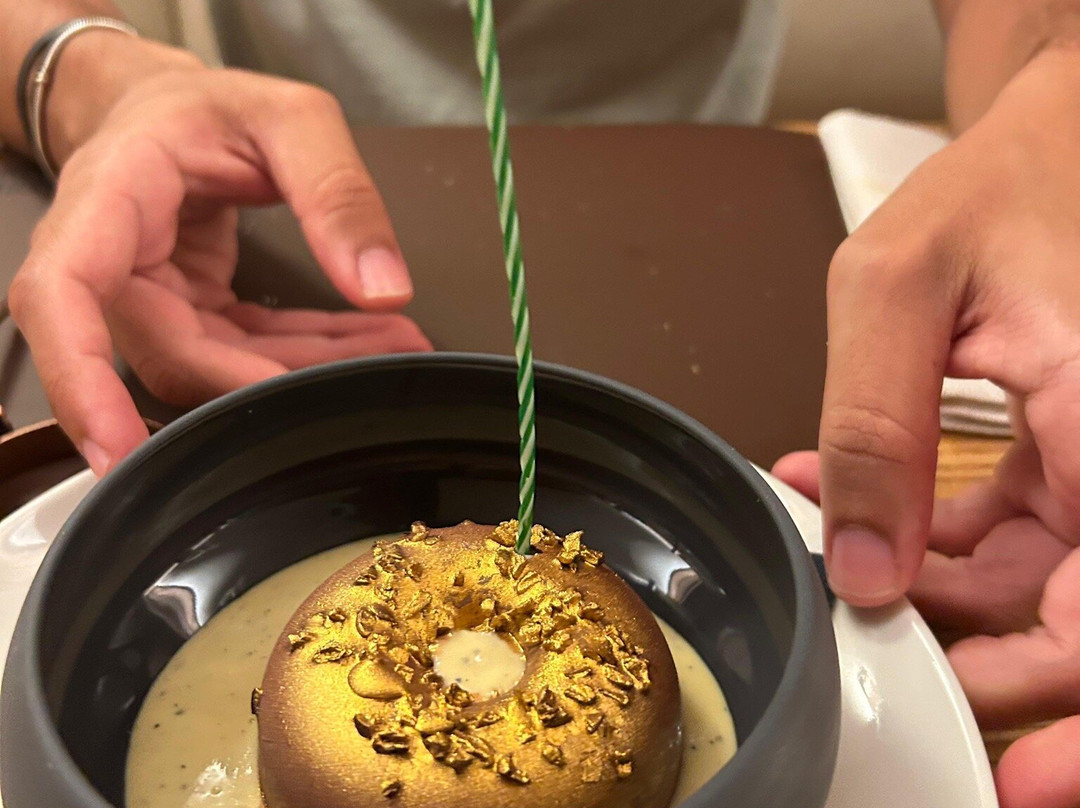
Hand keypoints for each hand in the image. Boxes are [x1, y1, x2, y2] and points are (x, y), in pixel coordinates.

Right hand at [8, 35, 430, 475]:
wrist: (173, 107)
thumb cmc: (209, 104)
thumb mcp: (292, 118)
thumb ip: (338, 193)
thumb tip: (383, 288)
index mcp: (111, 195)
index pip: (64, 296)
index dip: (82, 381)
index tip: (115, 451)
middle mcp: (114, 258)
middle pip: (170, 357)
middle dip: (269, 381)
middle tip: (362, 378)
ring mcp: (149, 295)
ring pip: (217, 366)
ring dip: (305, 370)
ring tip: (392, 349)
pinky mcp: (186, 313)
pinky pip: (243, 351)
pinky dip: (306, 354)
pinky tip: (368, 343)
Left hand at [773, 46, 1079, 807]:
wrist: (1044, 146)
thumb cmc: (995, 187)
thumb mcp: (894, 289)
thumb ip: (874, 431)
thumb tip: (861, 569)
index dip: (1079, 704)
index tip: (1024, 773)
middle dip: (994, 668)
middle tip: (892, 664)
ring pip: (1046, 596)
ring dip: (938, 601)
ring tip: (835, 561)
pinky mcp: (1078, 467)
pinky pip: (1018, 547)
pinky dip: (933, 550)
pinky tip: (849, 516)